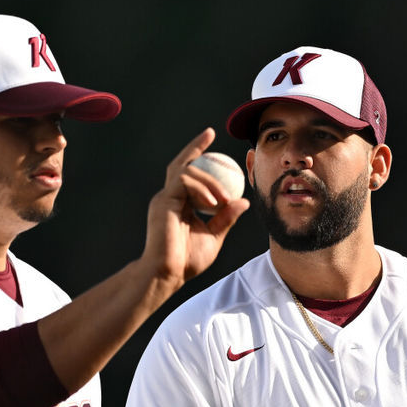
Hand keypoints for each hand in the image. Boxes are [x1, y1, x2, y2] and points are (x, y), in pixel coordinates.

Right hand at [143, 128, 250, 287]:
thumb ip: (226, 218)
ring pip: (186, 171)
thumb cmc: (188, 261)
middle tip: (210, 134)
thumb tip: (243, 201)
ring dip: (209, 181)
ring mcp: (164, 198)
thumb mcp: (214, 236)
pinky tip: (213, 201)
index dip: (198, 155)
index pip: (188, 174)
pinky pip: (184, 182)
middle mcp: (168, 197)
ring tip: (223, 199)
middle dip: (195, 146)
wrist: (168, 273)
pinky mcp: (163, 201)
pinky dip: (201, 188)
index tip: (212, 140)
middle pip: (181, 164)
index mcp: (179, 204)